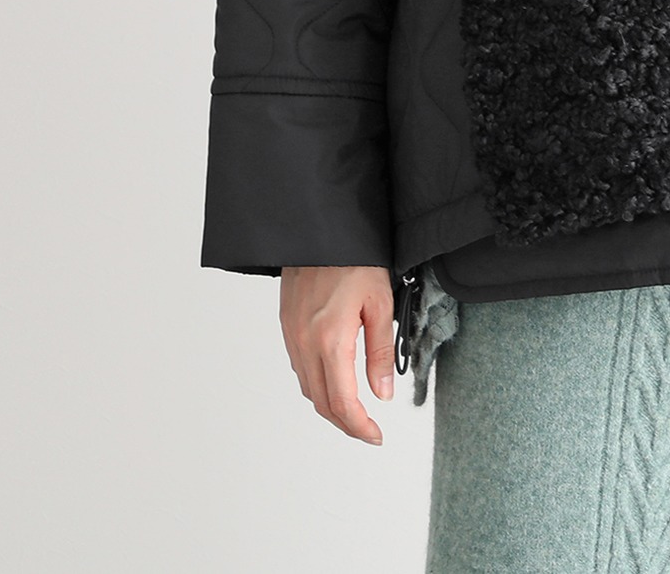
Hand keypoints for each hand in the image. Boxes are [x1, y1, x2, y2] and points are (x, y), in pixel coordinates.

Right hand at [280, 265, 396, 443]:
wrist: (319, 232)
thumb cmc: (355, 261)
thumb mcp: (380, 303)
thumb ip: (380, 352)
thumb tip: (382, 394)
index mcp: (331, 340)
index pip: (343, 402)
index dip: (360, 426)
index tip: (376, 436)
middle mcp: (305, 344)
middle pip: (322, 403)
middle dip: (346, 424)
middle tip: (369, 431)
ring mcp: (292, 337)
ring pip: (308, 388)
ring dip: (330, 407)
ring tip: (355, 412)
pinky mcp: (287, 327)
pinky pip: (300, 369)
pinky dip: (317, 385)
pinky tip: (335, 381)